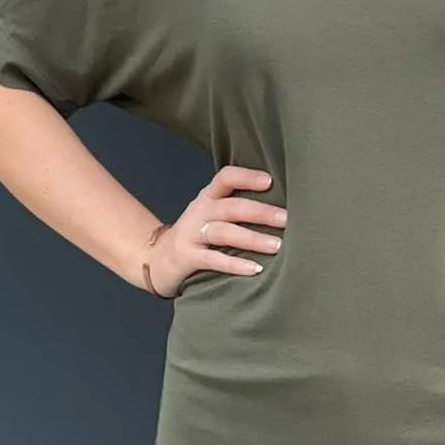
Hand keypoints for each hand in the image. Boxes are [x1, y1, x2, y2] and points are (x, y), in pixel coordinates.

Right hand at [142, 164, 286, 297]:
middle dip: (261, 212)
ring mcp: (191, 234)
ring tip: (277, 246)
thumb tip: (284, 208)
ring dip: (252, 239)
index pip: (226, 178)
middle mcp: (200, 211)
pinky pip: (212, 259)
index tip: (270, 181)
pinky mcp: (186, 257)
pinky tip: (254, 268)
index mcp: (209, 197)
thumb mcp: (213, 215)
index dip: (247, 177)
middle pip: (232, 207)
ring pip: (224, 232)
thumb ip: (238, 208)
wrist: (157, 259)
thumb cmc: (197, 235)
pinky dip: (234, 264)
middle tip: (287, 219)